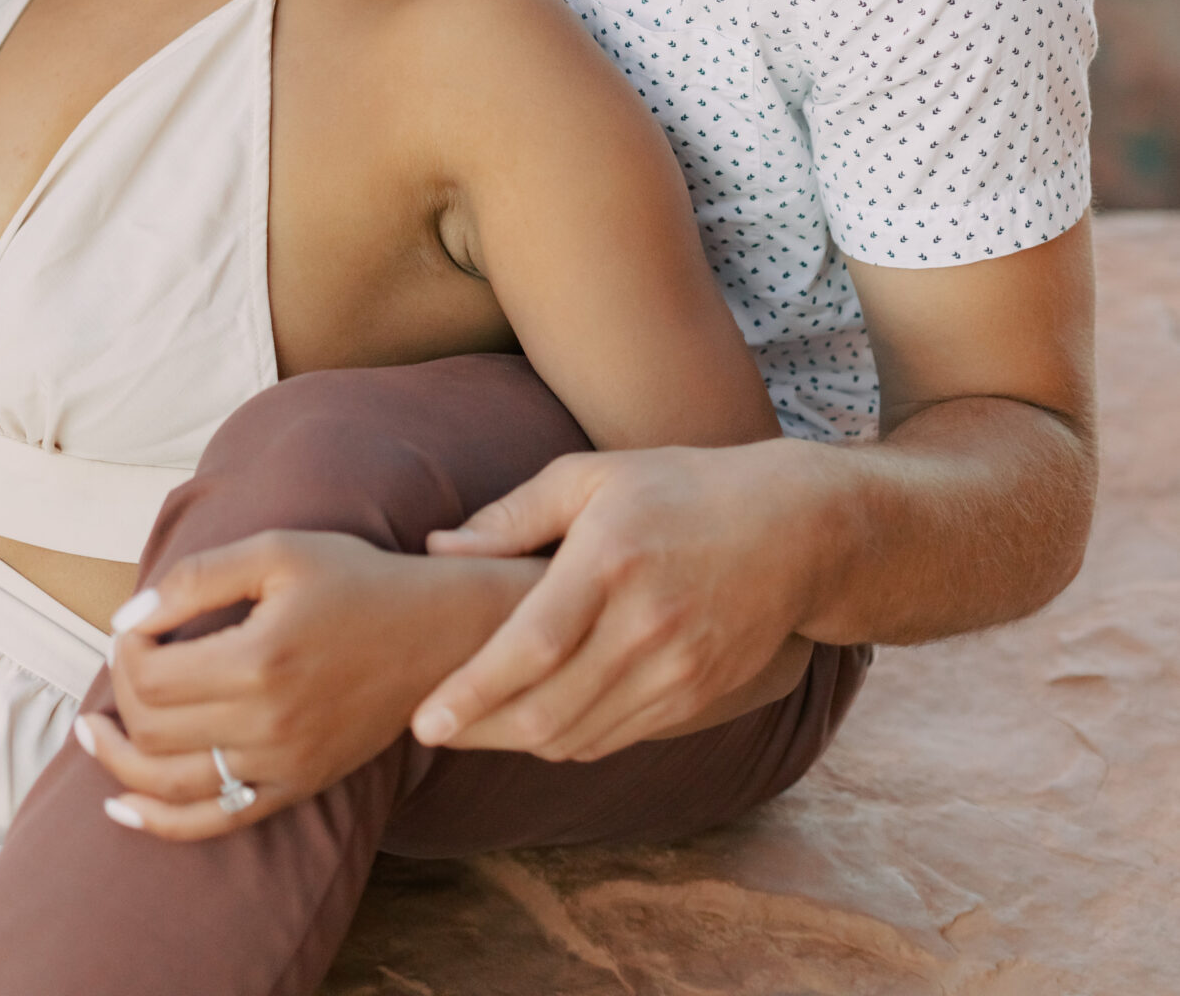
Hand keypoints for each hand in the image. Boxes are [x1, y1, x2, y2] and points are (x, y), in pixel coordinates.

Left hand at [77, 530, 540, 840]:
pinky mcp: (297, 788)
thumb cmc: (353, 579)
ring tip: (92, 733)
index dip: (124, 650)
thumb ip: (196, 579)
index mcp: (260, 658)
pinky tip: (120, 808)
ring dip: (118, 763)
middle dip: (119, 695)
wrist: (434, 634)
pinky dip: (159, 823)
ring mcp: (284, 765)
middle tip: (126, 660)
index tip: (134, 625)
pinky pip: (215, 821)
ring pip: (170, 784)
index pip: (150, 676)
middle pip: (152, 729)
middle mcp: (269, 723)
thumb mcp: (276, 551)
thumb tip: (127, 617)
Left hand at [414, 442, 820, 760]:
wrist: (794, 531)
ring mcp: (678, 670)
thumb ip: (513, 515)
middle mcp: (646, 625)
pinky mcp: (697, 699)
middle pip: (547, 711)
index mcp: (611, 561)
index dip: (472, 692)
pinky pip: (615, 740)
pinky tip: (539, 717)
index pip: (531, 647)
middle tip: (431, 728)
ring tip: (475, 724)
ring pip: (578, 737)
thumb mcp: (593, 476)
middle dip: (479, 731)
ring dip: (518, 741)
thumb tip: (438, 548)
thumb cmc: (678, 489)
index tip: (423, 718)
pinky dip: (568, 739)